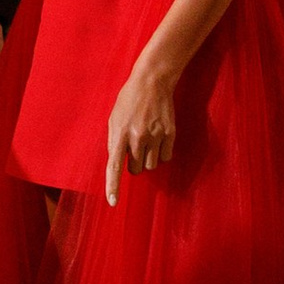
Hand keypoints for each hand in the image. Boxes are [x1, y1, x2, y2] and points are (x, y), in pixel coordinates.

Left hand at [105, 56, 178, 206]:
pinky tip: (158, 138)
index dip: (113, 186)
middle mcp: (137, 137)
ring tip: (146, 139)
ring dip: (147, 158)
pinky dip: (161, 153)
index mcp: (119, 133)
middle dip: (133, 164)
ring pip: (151, 166)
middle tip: (134, 147)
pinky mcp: (170, 134)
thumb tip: (118, 165)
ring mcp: (155, 136)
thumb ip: (115, 142)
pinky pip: (165, 158)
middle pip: (135, 170)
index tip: (113, 202)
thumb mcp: (114, 119)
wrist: (152, 82)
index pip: (114, 166)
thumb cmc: (129, 101)